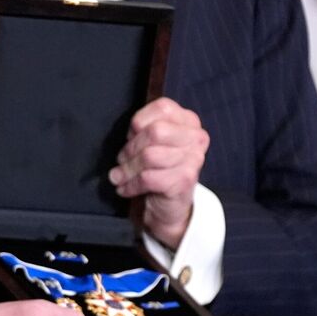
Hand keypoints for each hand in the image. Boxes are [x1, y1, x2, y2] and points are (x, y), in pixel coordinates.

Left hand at [109, 97, 208, 248]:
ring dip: (128, 169)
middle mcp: (197, 137)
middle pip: (155, 131)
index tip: (130, 137)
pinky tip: (125, 188)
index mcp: (189, 120)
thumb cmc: (157, 169)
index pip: (162, 108)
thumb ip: (145, 129)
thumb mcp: (152, 142)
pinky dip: (131, 185)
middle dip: (131, 148)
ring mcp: (194, 159)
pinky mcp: (185, 180)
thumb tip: (130, 133)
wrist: (169, 207)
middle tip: (121, 161)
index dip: (139, 122)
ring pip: (149, 156)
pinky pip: (149, 178)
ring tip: (119, 176)